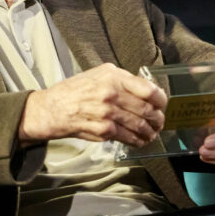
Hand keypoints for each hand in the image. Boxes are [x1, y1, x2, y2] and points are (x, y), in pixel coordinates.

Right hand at [18, 63, 166, 146]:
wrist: (52, 108)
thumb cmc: (74, 91)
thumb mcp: (97, 75)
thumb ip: (121, 80)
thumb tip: (146, 90)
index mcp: (112, 77)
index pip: (149, 89)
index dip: (161, 99)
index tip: (162, 104)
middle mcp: (111, 93)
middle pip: (148, 109)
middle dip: (158, 118)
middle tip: (159, 121)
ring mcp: (107, 113)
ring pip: (140, 125)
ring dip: (150, 131)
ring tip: (152, 133)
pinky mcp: (103, 130)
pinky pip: (128, 137)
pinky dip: (138, 140)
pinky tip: (140, 140)